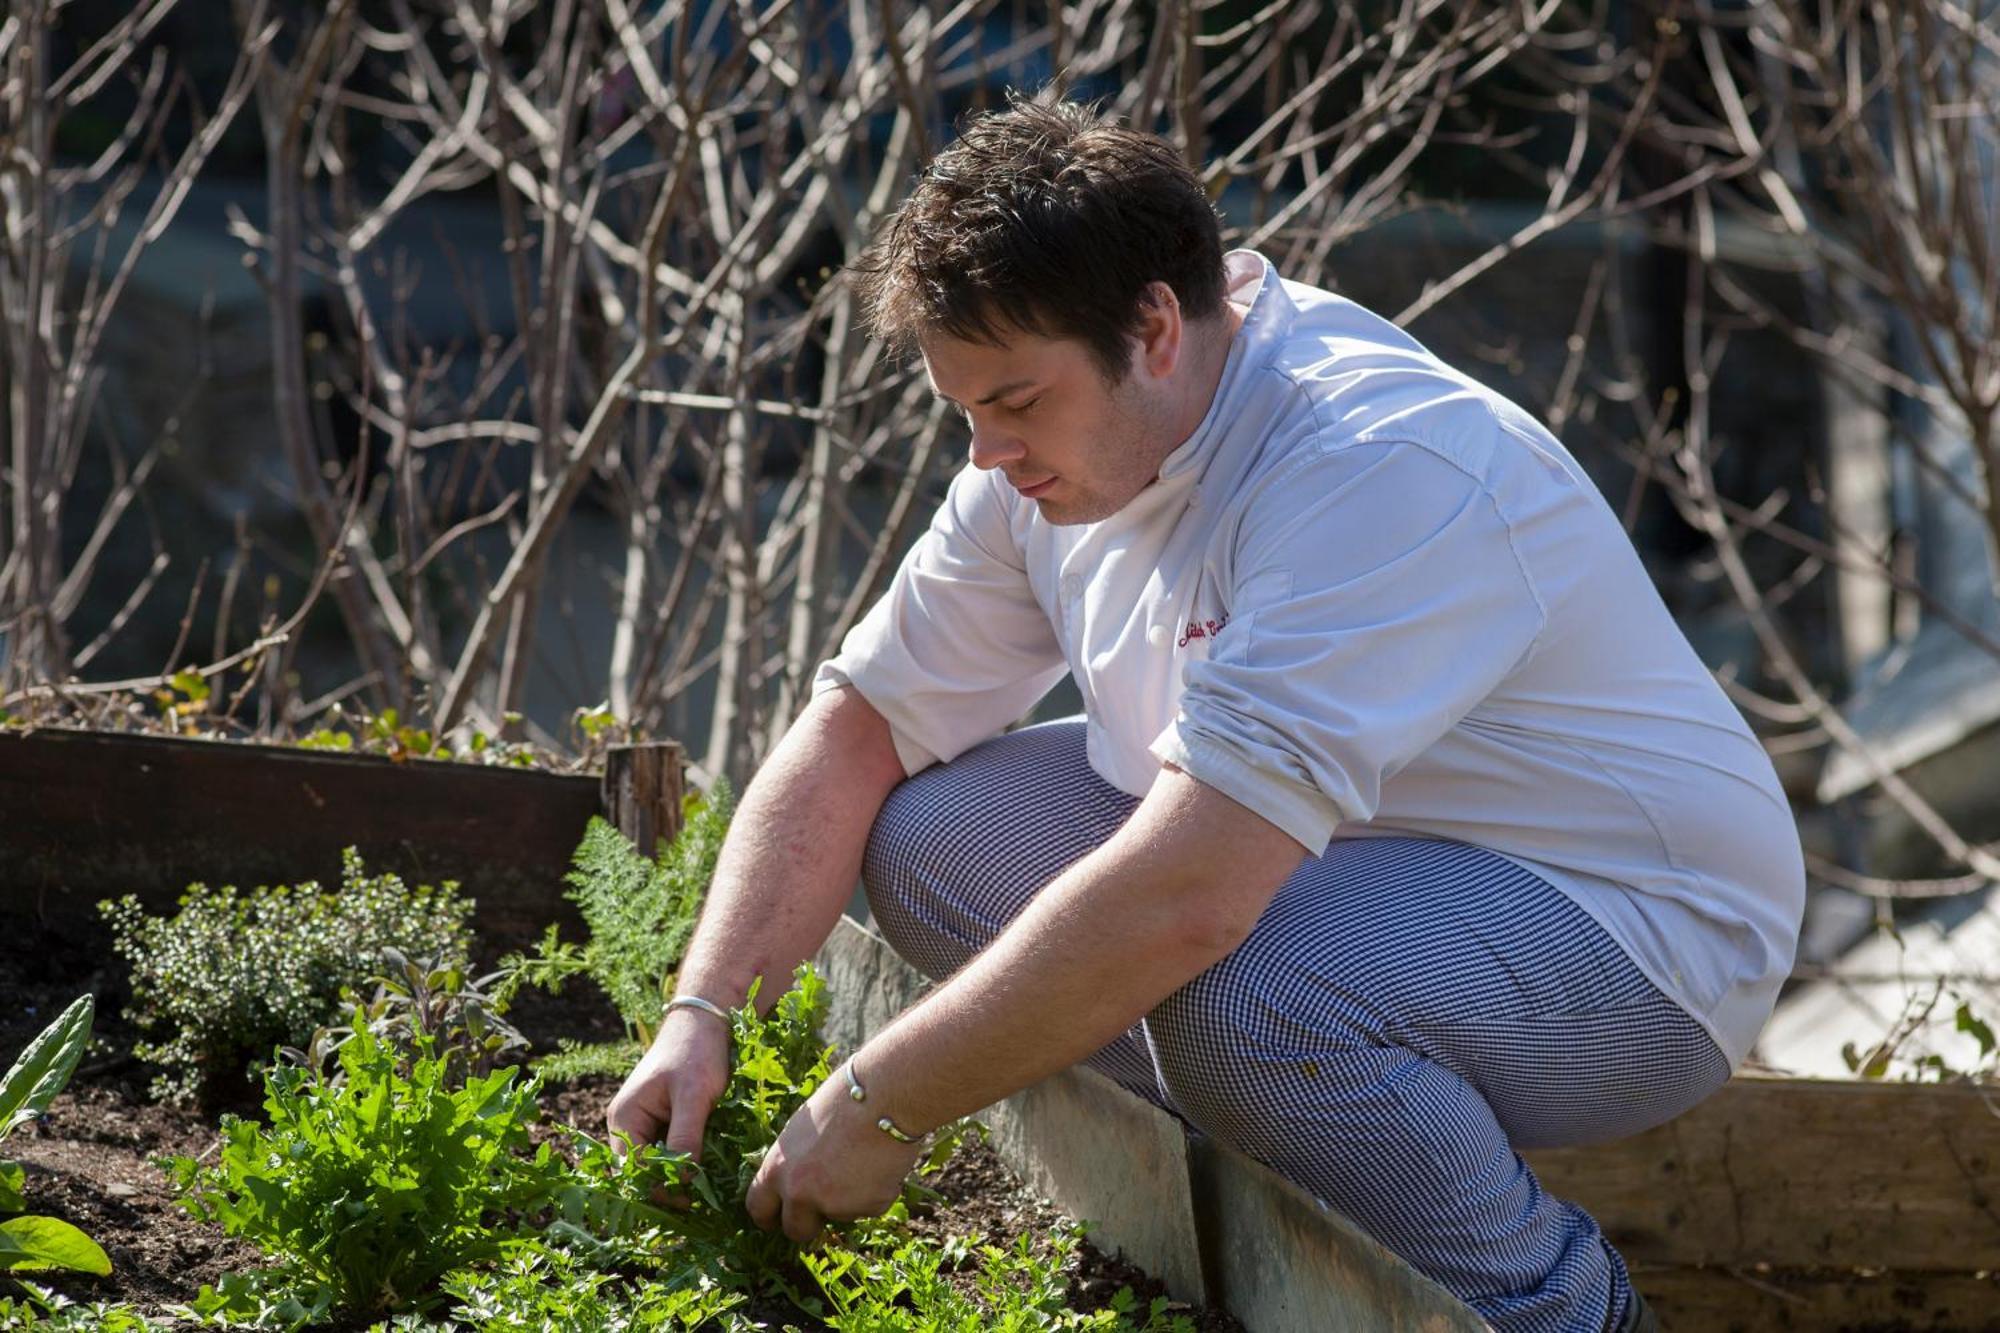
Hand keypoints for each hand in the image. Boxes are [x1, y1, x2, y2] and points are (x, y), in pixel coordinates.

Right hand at [604, 1007, 731, 1203]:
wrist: (705, 1021)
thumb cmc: (696, 1053)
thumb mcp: (694, 1096)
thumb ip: (685, 1138)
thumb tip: (682, 1181)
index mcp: (625, 1119)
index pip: (633, 1171)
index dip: (658, 1189)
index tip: (690, 1200)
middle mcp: (627, 1125)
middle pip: (640, 1172)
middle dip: (666, 1188)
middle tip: (699, 1200)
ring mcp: (643, 1124)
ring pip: (654, 1164)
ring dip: (675, 1176)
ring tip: (704, 1188)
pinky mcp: (662, 1121)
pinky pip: (667, 1151)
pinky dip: (682, 1161)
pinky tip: (704, 1168)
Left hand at [745, 1064, 924, 1245]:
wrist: (884, 1096)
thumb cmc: (843, 1100)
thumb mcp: (802, 1130)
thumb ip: (793, 1161)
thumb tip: (794, 1182)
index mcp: (777, 1168)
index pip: (758, 1208)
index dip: (769, 1216)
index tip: (776, 1220)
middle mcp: (799, 1192)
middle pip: (796, 1230)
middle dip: (809, 1224)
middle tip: (824, 1205)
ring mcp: (833, 1204)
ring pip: (839, 1216)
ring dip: (848, 1200)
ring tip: (862, 1158)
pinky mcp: (866, 1208)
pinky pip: (870, 1207)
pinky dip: (875, 1192)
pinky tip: (881, 1161)